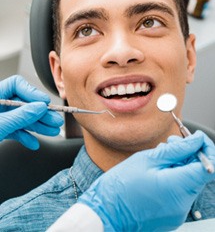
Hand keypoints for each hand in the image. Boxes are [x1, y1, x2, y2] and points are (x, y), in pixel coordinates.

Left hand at [0, 75, 63, 149]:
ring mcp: (0, 118)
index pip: (16, 84)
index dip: (32, 92)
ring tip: (52, 131)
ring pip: (22, 118)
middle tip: (55, 120)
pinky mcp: (0, 131)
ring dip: (38, 125)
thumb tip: (40, 108)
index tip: (45, 103)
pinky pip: (15, 131)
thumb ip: (20, 116)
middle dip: (41, 113)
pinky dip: (25, 136)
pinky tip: (33, 143)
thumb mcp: (0, 124)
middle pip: (24, 103)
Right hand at [78, 131, 214, 231]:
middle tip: (171, 143)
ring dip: (180, 165)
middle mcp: (183, 204)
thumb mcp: (148, 159)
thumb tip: (196, 140)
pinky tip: (158, 170)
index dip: (207, 149)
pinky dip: (174, 177)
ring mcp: (178, 212)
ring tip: (160, 156)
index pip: (209, 167)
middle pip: (198, 173)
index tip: (196, 138)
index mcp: (177, 188)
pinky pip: (180, 191)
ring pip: (189, 181)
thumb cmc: (120, 186)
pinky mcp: (172, 215)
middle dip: (189, 154)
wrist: (105, 213)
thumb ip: (176, 150)